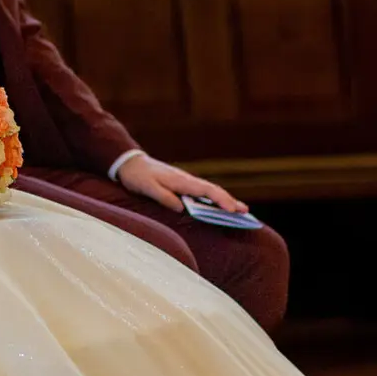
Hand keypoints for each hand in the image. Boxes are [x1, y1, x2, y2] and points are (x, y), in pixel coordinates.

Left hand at [117, 154, 246, 215]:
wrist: (130, 163)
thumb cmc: (138, 176)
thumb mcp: (147, 188)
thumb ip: (164, 197)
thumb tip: (181, 208)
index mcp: (181, 181)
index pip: (206, 191)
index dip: (220, 200)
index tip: (232, 210)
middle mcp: (187, 180)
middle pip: (213, 191)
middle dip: (230, 201)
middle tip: (246, 212)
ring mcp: (186, 182)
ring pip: (209, 191)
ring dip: (225, 200)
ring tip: (240, 211)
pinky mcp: (182, 185)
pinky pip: (202, 193)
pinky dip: (214, 199)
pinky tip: (220, 207)